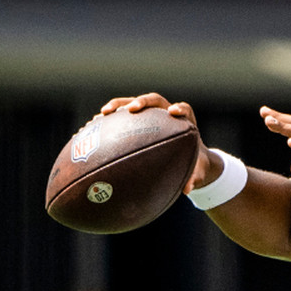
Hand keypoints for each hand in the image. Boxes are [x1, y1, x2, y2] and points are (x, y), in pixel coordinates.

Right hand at [98, 93, 219, 187]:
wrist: (188, 159)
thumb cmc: (194, 164)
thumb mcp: (196, 172)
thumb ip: (193, 178)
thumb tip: (187, 190)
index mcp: (185, 122)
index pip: (184, 110)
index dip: (179, 109)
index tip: (173, 112)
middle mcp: (167, 114)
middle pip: (155, 101)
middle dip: (142, 102)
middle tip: (131, 109)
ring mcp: (151, 116)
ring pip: (133, 103)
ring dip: (118, 105)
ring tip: (103, 113)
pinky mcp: (138, 120)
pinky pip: (122, 116)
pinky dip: (109, 119)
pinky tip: (93, 127)